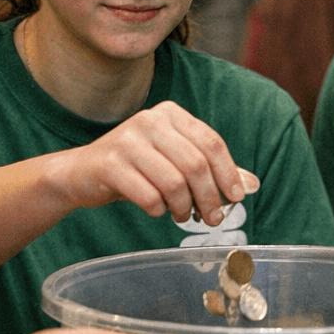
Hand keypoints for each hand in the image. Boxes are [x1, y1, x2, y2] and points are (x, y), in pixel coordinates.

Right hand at [47, 101, 244, 226]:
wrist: (81, 174)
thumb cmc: (136, 168)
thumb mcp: (174, 161)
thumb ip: (212, 170)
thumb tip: (252, 185)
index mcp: (170, 114)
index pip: (211, 142)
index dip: (229, 173)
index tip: (236, 198)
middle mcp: (150, 120)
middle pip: (195, 164)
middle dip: (209, 198)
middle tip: (212, 219)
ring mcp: (127, 140)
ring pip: (174, 183)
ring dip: (183, 207)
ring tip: (182, 216)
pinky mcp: (110, 164)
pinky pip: (149, 197)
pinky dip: (158, 210)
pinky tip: (157, 210)